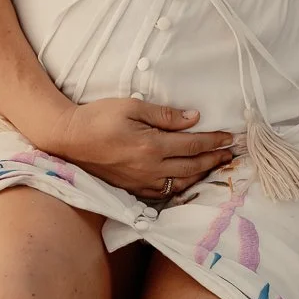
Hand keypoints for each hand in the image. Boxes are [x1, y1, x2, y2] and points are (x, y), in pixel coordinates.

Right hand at [47, 96, 240, 198]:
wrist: (68, 139)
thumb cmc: (98, 117)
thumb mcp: (132, 107)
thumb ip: (164, 115)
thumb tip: (193, 119)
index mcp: (151, 145)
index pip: (192, 145)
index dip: (214, 141)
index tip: (229, 137)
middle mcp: (150, 168)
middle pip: (192, 166)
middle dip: (214, 159)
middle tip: (230, 153)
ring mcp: (141, 182)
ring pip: (181, 183)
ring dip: (202, 174)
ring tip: (215, 166)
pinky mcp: (132, 189)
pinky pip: (165, 192)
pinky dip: (181, 186)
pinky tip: (189, 179)